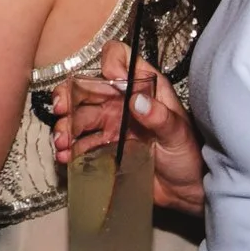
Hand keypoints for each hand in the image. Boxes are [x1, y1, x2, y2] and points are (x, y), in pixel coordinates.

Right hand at [51, 41, 205, 214]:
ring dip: (66, 126)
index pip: (121, 59)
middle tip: (62, 109)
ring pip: (79, 116)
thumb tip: (138, 99)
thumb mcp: (178, 134)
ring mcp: (112, 124)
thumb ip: (160, 117)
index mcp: (143, 88)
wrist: (185, 192)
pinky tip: (66, 157)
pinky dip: (69, 149)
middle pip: (88, 87)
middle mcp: (123, 102)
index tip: (109, 79)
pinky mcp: (105, 147)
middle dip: (69, 96)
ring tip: (63, 143)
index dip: (111, 62)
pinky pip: (81, 143)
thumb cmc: (187, 156)